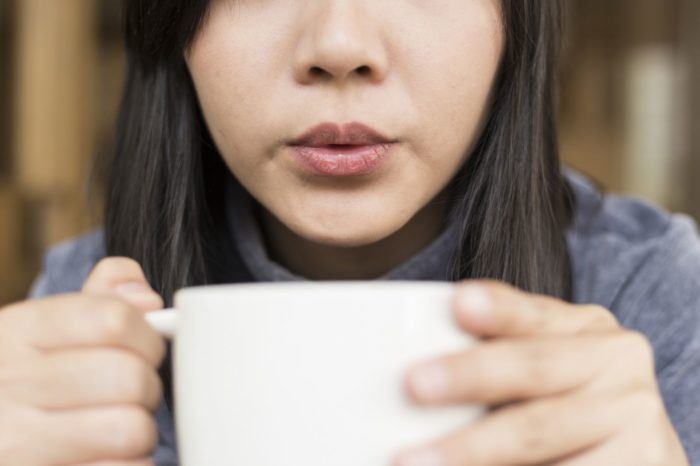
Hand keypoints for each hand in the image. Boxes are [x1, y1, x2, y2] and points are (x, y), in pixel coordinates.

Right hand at [0, 258, 165, 465]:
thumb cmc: (21, 386)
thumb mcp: (42, 332)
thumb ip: (100, 300)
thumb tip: (148, 301)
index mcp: (15, 333)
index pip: (114, 319)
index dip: (147, 337)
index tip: (142, 351)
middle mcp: (8, 385)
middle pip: (131, 377)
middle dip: (145, 390)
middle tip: (127, 400)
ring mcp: (14, 445)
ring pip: (132, 430)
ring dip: (138, 437)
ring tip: (113, 435)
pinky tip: (102, 461)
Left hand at [394, 280, 689, 465]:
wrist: (636, 453)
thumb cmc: (569, 403)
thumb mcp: (546, 368)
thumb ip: (498, 358)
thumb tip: (408, 376)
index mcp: (585, 327)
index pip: (533, 313)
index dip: (498, 309)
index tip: (459, 303)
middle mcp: (616, 362)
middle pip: (533, 368)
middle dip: (470, 376)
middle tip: (414, 385)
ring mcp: (635, 417)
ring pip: (539, 430)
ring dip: (475, 448)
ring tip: (417, 458)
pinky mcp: (644, 463)